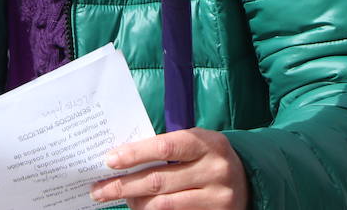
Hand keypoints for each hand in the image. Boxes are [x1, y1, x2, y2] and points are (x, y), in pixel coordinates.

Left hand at [91, 128, 249, 208]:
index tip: (109, 161)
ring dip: (136, 204)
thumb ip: (167, 149)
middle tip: (99, 189)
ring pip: (164, 206)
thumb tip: (121, 160)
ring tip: (120, 199)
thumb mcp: (195, 145)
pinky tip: (140, 209)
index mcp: (208, 143)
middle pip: (159, 180)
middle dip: (124, 185)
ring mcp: (218, 198)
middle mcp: (215, 170)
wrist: (248, 180)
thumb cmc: (208, 158)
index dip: (135, 154)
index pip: (165, 146)